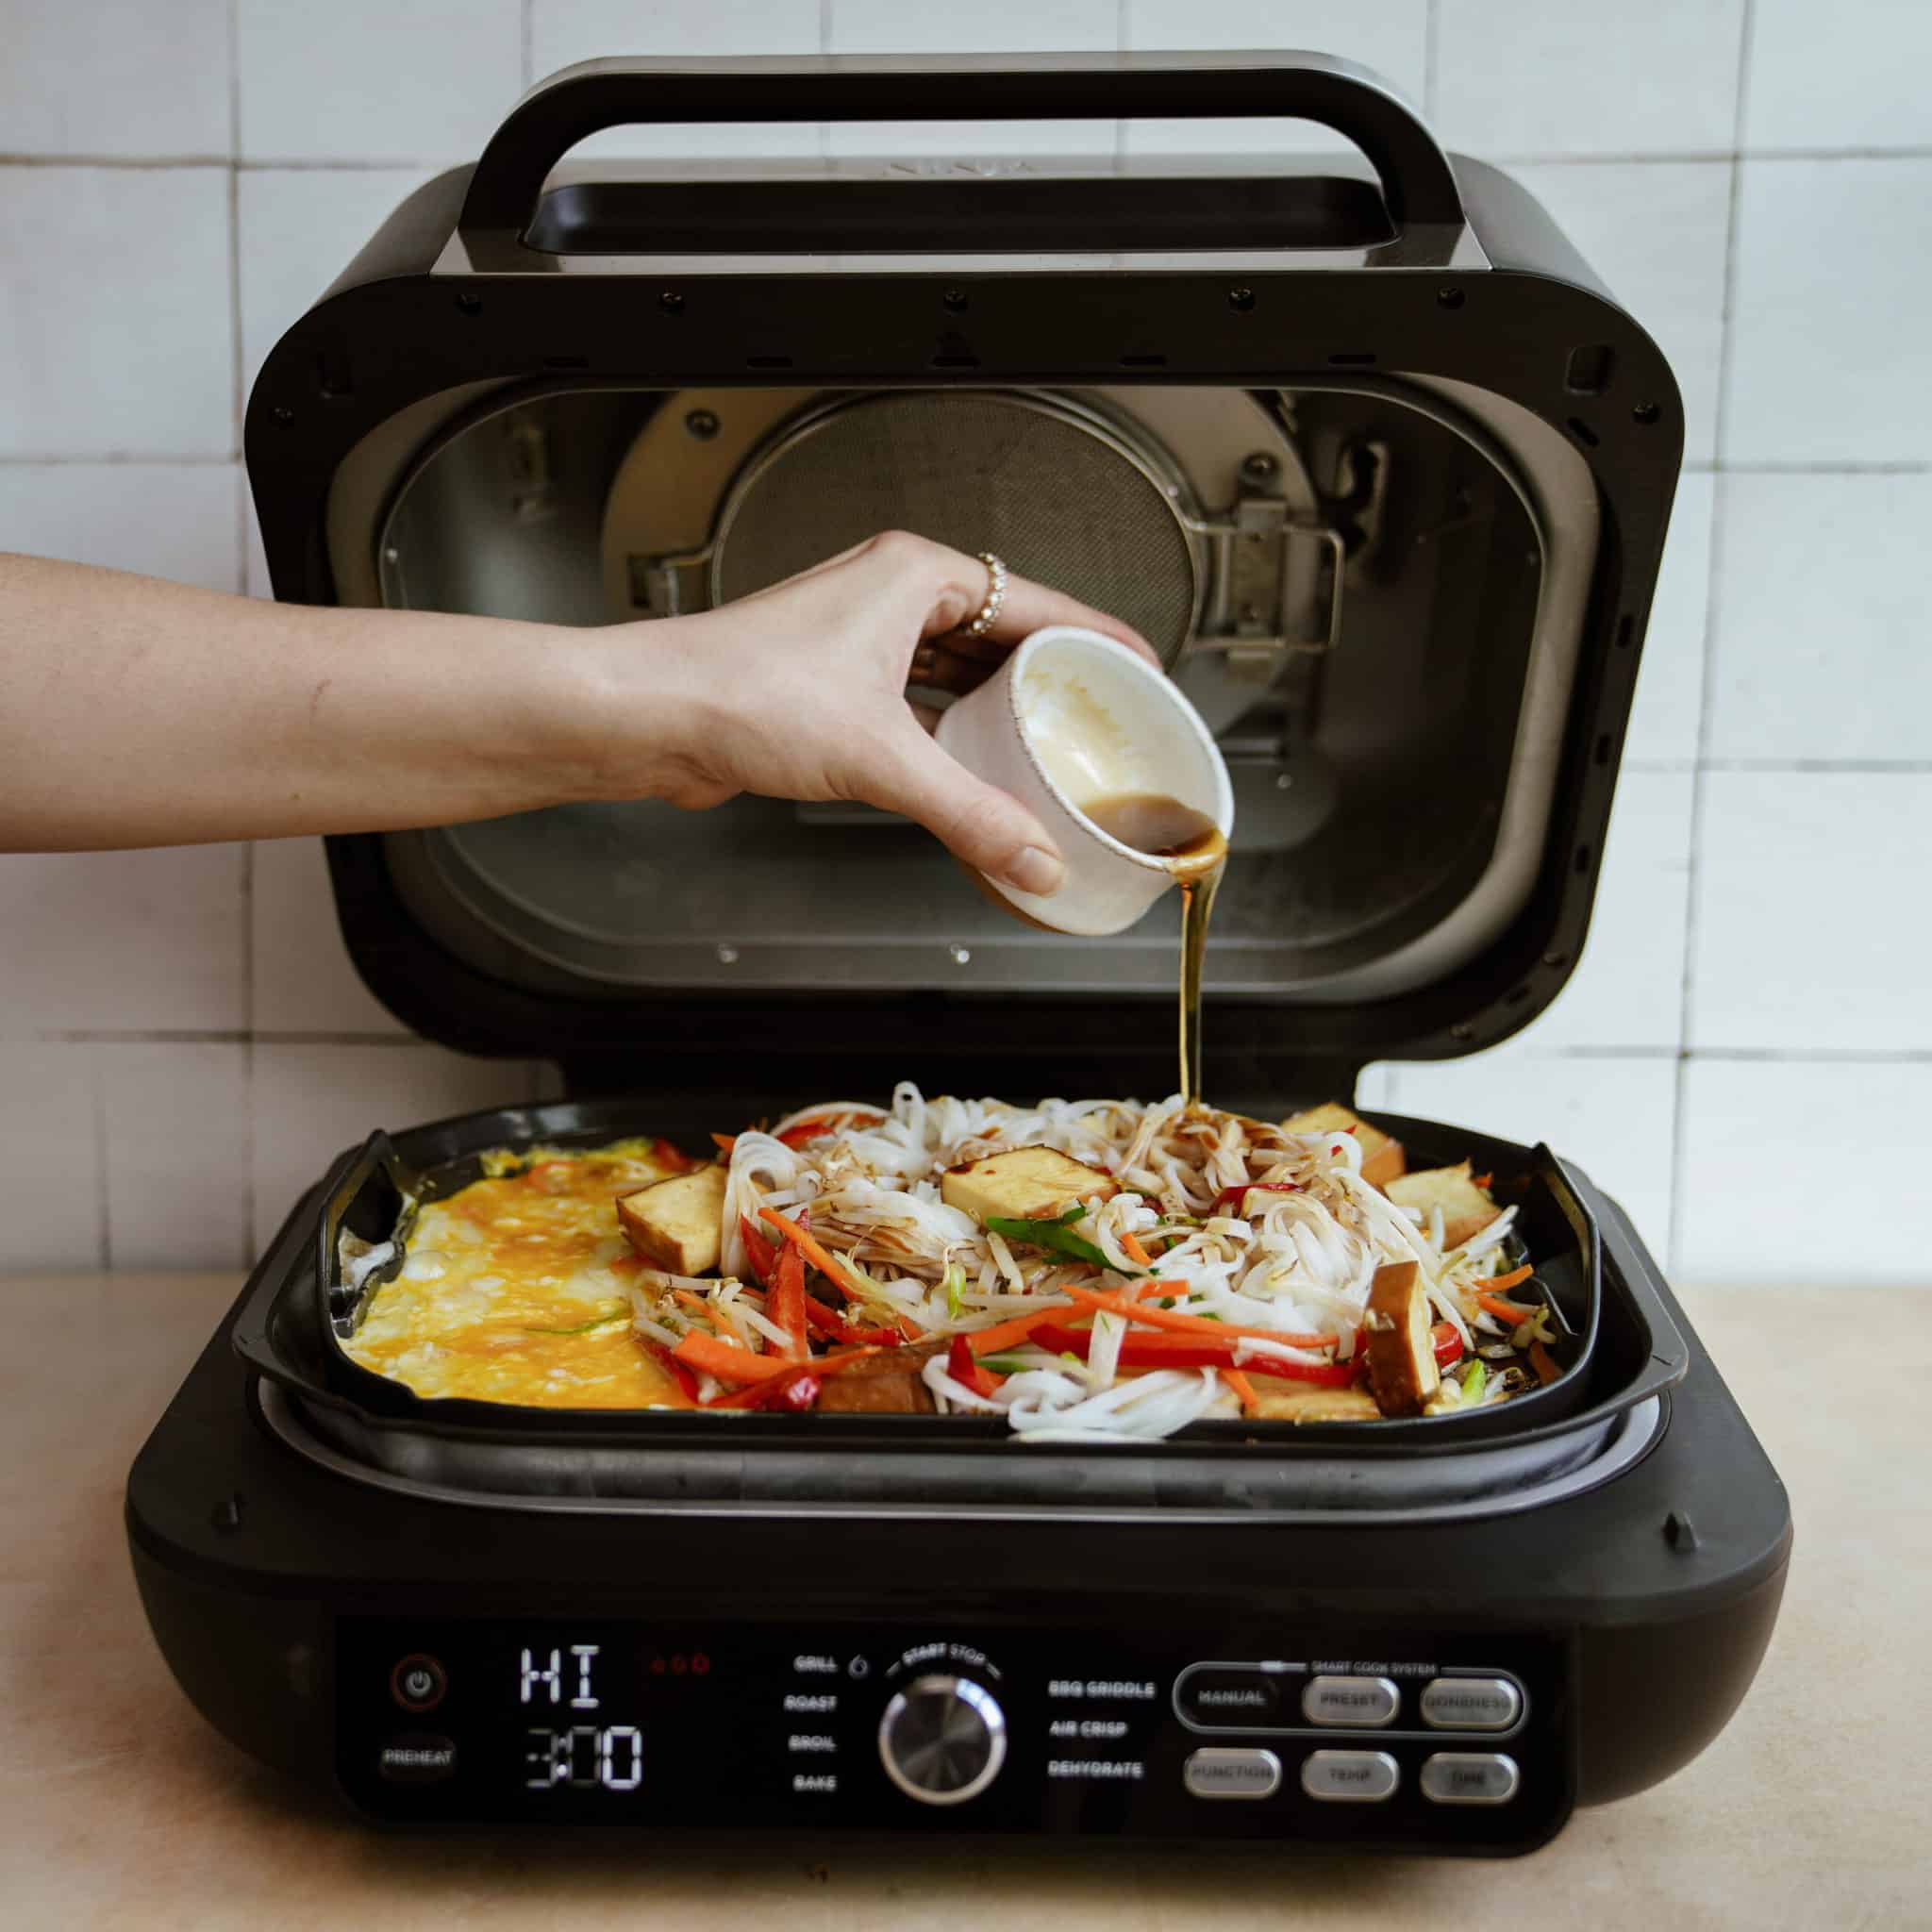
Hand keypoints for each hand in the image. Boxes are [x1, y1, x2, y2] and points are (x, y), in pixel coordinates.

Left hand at [604, 531, 1158, 897]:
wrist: (650, 718)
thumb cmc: (735, 691)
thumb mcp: (879, 757)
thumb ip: (969, 813)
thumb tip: (1032, 855)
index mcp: (912, 577)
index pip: (1035, 601)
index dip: (1096, 636)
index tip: (1139, 667)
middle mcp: (887, 599)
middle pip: (1000, 638)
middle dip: (1049, 682)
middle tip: (1100, 722)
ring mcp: (859, 642)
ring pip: (957, 676)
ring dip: (998, 715)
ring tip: (1049, 753)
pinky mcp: (834, 688)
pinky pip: (919, 710)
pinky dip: (951, 741)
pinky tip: (974, 776)